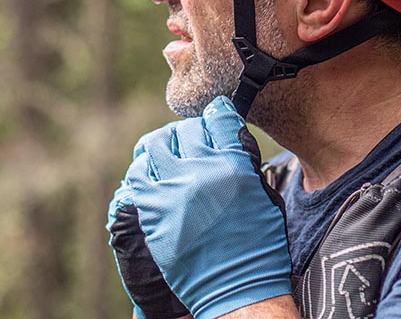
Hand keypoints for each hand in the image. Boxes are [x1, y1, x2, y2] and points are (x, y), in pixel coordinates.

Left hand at [107, 97, 292, 318]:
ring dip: (162, 146)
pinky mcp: (153, 210)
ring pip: (155, 145)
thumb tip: (225, 136)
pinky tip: (152, 177)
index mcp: (235, 164)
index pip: (218, 116)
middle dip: (188, 133)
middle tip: (189, 144)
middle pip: (185, 129)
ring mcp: (174, 190)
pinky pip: (138, 176)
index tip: (213, 117)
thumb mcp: (263, 193)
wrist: (237, 287)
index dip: (215, 114)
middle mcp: (203, 171)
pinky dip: (143, 171)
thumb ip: (242, 160)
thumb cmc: (259, 244)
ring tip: (165, 155)